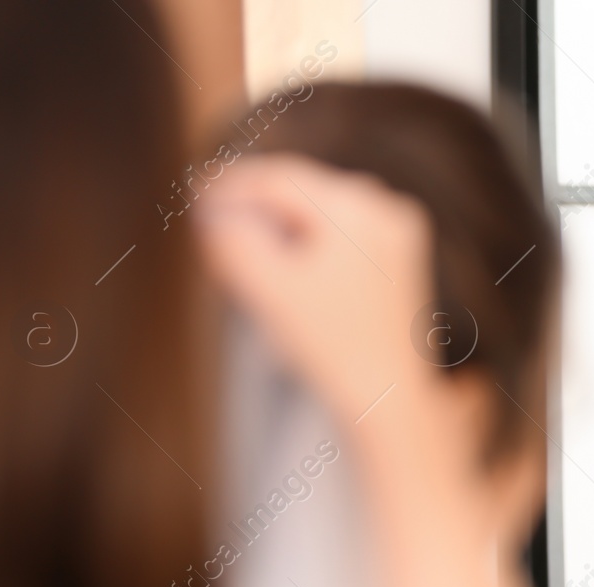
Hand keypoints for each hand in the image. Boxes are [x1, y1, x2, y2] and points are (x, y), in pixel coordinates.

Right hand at [194, 153, 437, 426]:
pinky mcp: (401, 259)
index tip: (192, 194)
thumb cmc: (330, 349)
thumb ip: (232, 242)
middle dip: (256, 206)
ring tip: (241, 242)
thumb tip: (206, 210)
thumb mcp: (269, 290)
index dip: (231, 186)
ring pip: (321, 214)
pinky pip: (343, 235)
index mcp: (359, 209)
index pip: (280, 181)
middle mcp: (387, 210)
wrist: (386, 398)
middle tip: (208, 218)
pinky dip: (310, 242)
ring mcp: (399, 234)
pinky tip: (283, 262)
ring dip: (281, 224)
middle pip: (303, 194)